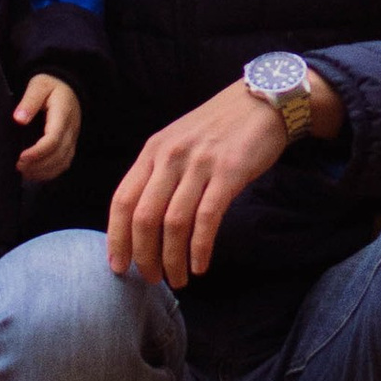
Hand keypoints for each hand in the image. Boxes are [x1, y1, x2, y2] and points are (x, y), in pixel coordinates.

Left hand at [13, 75, 82, 182]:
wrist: (68, 86)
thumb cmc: (51, 85)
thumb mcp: (38, 85)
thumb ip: (29, 101)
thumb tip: (18, 119)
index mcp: (62, 115)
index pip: (53, 139)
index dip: (37, 152)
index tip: (20, 157)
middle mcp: (71, 130)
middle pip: (58, 155)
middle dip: (37, 165)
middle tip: (17, 166)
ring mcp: (73, 139)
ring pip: (62, 163)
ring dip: (43, 171)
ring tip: (23, 171)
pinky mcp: (70, 145)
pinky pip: (64, 164)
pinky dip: (50, 173)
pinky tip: (35, 173)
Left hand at [105, 69, 340, 286]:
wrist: (263, 101)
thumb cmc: (219, 127)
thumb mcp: (179, 142)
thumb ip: (159, 172)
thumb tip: (142, 220)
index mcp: (153, 150)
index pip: (123, 200)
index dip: (117, 237)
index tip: (118, 266)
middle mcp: (171, 156)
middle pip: (144, 217)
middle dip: (144, 255)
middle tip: (151, 280)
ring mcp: (200, 164)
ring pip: (174, 223)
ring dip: (172, 259)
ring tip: (177, 279)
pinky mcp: (230, 172)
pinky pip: (207, 218)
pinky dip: (200, 247)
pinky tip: (200, 265)